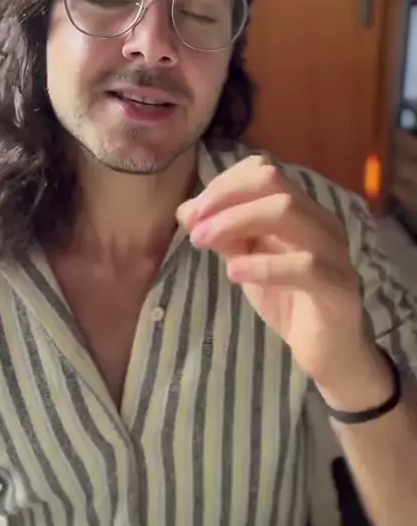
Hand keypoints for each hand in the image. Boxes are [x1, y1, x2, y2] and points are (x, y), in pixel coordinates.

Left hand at [177, 156, 386, 401]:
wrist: (331, 353)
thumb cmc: (289, 301)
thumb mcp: (248, 263)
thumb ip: (223, 236)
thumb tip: (186, 210)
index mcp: (301, 209)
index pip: (263, 171)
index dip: (225, 184)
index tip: (194, 211)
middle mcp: (320, 220)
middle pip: (273, 182)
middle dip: (225, 198)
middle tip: (194, 227)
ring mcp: (333, 250)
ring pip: (286, 211)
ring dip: (235, 221)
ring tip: (204, 242)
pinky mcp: (338, 285)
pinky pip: (303, 265)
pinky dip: (262, 265)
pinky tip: (234, 273)